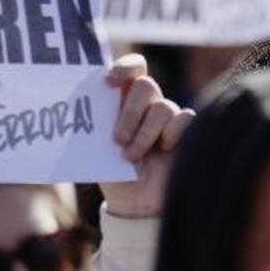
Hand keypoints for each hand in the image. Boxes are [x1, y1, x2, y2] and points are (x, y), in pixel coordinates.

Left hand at [99, 55, 193, 219]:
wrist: (136, 203)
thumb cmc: (114, 173)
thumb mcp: (97, 149)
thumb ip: (96, 127)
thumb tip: (81, 110)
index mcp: (124, 100)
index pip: (132, 68)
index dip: (124, 67)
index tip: (108, 82)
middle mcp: (148, 104)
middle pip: (145, 85)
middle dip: (129, 113)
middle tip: (117, 139)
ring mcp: (169, 117)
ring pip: (163, 107)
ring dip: (144, 134)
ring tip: (131, 158)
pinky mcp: (188, 131)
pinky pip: (184, 118)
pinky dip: (171, 135)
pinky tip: (164, 150)